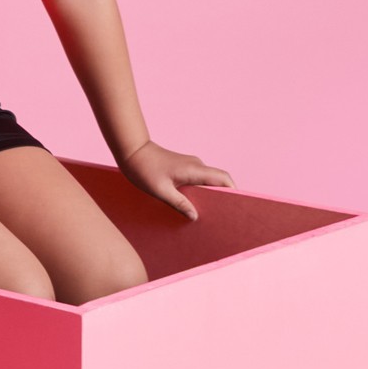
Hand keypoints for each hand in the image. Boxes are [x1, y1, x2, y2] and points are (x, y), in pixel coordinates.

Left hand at [119, 140, 233, 220]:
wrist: (132, 151)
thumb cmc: (144, 170)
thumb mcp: (160, 191)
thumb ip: (179, 204)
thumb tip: (195, 217)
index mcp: (194, 170)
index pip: (223, 179)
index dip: (233, 191)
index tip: (235, 206)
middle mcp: (196, 166)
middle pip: (219, 181)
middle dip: (223, 196)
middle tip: (221, 215)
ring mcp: (191, 165)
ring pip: (208, 181)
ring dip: (210, 195)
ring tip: (207, 213)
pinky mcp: (184, 168)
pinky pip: (198, 180)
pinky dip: (200, 191)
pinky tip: (193, 204)